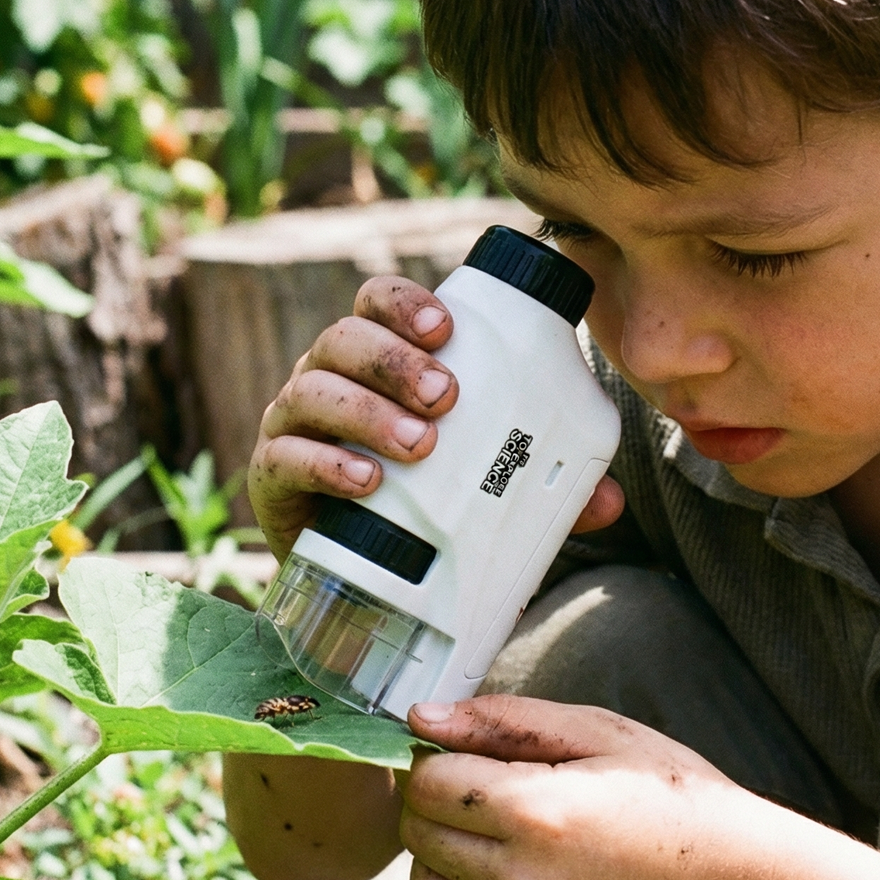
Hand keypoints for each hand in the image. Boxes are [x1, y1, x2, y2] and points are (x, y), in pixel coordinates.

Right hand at [249, 276, 624, 558]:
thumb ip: (547, 488)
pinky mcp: (272, 479)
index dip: (405, 303)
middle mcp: (329, 378)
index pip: (378, 303)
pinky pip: (285, 459)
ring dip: (368, 410)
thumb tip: (607, 500)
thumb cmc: (424, 503)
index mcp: (378, 361)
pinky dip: (327, 465)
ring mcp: (293, 425)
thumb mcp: (486, 487)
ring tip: (420, 445)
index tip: (448, 327)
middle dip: (394, 359)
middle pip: (344, 339)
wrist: (359, 576)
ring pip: (313, 390)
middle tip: (447, 396)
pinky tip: (367, 480)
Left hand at [400, 695, 749, 879]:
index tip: (466, 758)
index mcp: (537, 810)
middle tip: (482, 794)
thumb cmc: (668, 792)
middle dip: (436, 806)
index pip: (427, 784)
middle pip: (419, 837)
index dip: (437, 762)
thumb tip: (421, 717)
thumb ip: (502, 720)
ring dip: (440, 863)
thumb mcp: (597, 730)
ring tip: (490, 841)